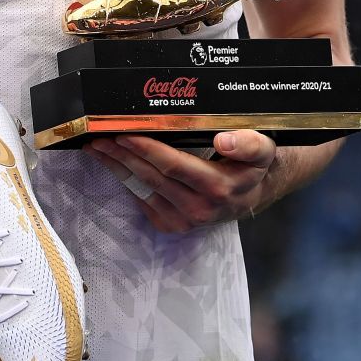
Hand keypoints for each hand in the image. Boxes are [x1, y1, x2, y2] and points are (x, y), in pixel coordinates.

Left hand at [85, 131, 276, 232]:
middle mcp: (200, 208)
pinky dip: (126, 181)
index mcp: (219, 187)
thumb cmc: (252, 166)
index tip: (124, 133)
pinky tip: (115, 165)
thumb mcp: (262, 150)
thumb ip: (249, 144)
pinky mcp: (173, 226)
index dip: (146, 149)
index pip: (174, 165)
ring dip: (117, 168)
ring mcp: (185, 221)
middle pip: (152, 177)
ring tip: (98, 148)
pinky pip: (143, 201)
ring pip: (142, 190)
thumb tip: (224, 140)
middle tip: (100, 136)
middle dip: (122, 155)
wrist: (252, 196)